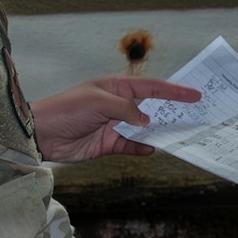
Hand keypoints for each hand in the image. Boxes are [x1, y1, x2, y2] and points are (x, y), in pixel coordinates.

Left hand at [26, 77, 200, 161]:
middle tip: (195, 115)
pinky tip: (153, 150)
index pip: (151, 88)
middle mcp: (119, 106)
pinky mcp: (109, 144)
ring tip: (181, 134)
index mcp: (116, 88)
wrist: (42, 135)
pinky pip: (131, 146)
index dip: (173, 91)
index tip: (194, 94)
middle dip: (172, 111)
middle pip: (152, 108)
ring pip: (144, 129)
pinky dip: (142, 149)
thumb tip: (146, 120)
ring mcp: (115, 125)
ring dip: (160, 132)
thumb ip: (125, 109)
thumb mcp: (98, 102)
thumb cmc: (66, 110)